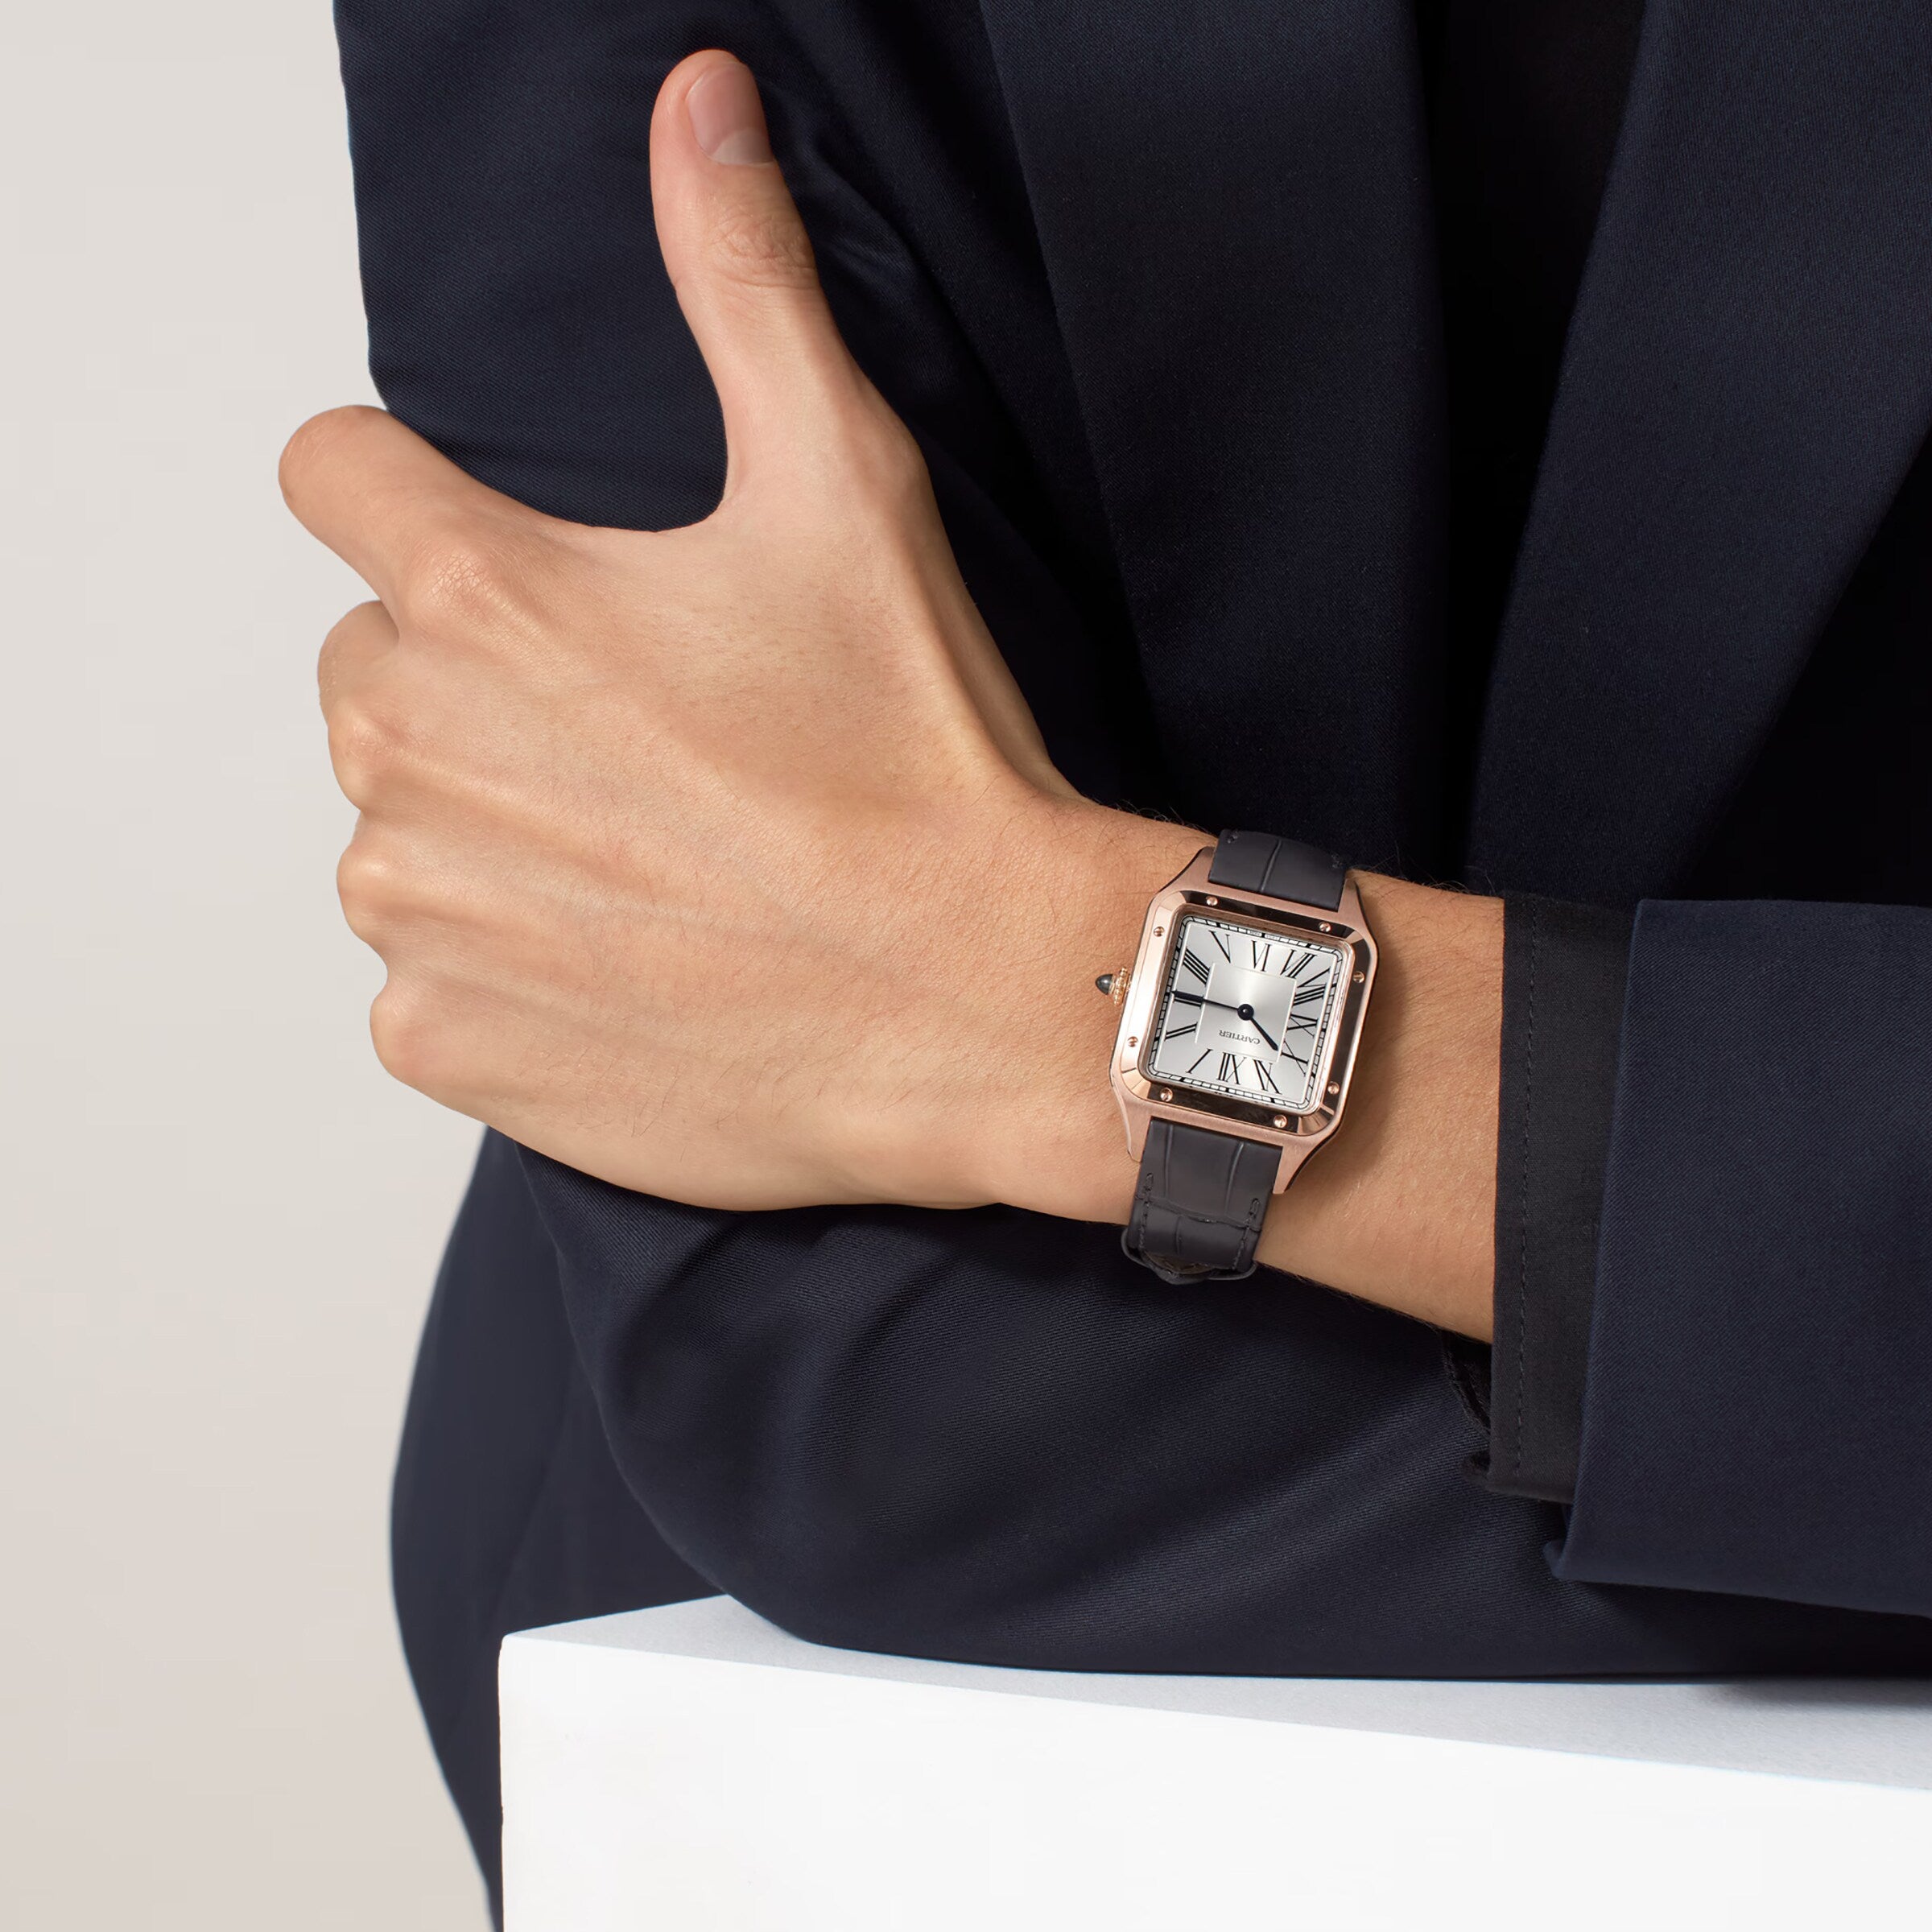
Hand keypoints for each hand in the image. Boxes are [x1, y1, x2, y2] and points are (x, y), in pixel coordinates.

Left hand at [281, 50, 1195, 1217]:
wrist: (982, 1000)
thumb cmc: (919, 759)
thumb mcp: (842, 491)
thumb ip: (742, 289)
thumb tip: (698, 108)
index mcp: (481, 597)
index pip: (336, 477)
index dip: (423, 501)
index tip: (524, 569)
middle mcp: (411, 750)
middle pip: (374, 664)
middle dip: (482, 684)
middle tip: (649, 739)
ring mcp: (420, 912)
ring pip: (399, 826)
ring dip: (493, 831)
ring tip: (656, 860)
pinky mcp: (447, 1039)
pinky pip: (425, 978)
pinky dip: (504, 972)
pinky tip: (637, 965)